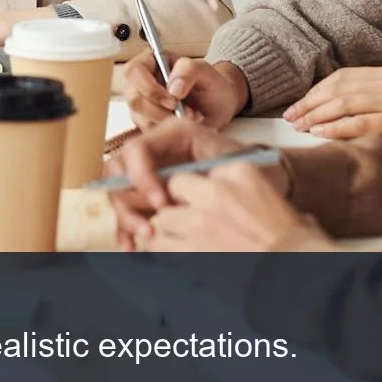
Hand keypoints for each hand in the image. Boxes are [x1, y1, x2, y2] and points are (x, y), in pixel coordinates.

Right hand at [105, 117, 261, 249]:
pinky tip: (132, 246)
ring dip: (126, 219)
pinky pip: (128, 212)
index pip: (137, 150)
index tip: (162, 204)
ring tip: (145, 239)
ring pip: (120, 194)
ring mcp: (149, 174)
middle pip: (119, 173)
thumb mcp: (232, 163)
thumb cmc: (249, 169)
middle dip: (129, 203)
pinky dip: (127, 230)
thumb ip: (201, 172)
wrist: (262, 182)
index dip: (142, 177)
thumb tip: (170, 192)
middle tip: (149, 229)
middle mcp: (154, 152)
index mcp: (170, 135)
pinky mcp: (149, 197)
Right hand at [122, 53, 248, 129]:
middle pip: (134, 99)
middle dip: (161, 110)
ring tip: (191, 116)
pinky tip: (186, 124)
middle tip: (186, 111)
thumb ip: (188, 70)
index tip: (173, 99)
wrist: (219, 106)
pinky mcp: (147, 123)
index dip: (149, 87)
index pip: (134, 71)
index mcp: (150, 62)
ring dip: (168, 121)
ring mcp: (142, 104)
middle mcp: (141, 83)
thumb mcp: (205, 71)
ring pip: (140, 118)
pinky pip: (149, 132)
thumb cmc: (210, 84)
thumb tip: (173, 87)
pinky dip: (170, 131)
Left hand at [146, 164, 331, 252]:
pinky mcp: (189, 245)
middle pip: (176, 186)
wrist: (298, 278)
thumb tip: (296, 219)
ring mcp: (200, 217)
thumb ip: (274, 207)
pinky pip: (158, 243)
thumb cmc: (301, 248)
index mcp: (242, 173)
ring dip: (166, 230)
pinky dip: (160, 251)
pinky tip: (169, 258)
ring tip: (177, 243)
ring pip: (162, 216)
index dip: (202, 191)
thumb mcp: (290, 211)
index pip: (204, 172)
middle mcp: (216, 189)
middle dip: (176, 205)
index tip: (206, 205)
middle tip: (185, 223)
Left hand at [282, 65, 381, 138]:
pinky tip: (321, 133)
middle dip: (310, 102)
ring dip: (318, 115)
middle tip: (290, 116)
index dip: (316, 90)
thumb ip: (376, 98)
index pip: (344, 76)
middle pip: (340, 88)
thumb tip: (332, 108)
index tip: (297, 104)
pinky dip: (337, 127)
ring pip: (347, 103)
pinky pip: (362, 123)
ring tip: (299, 126)